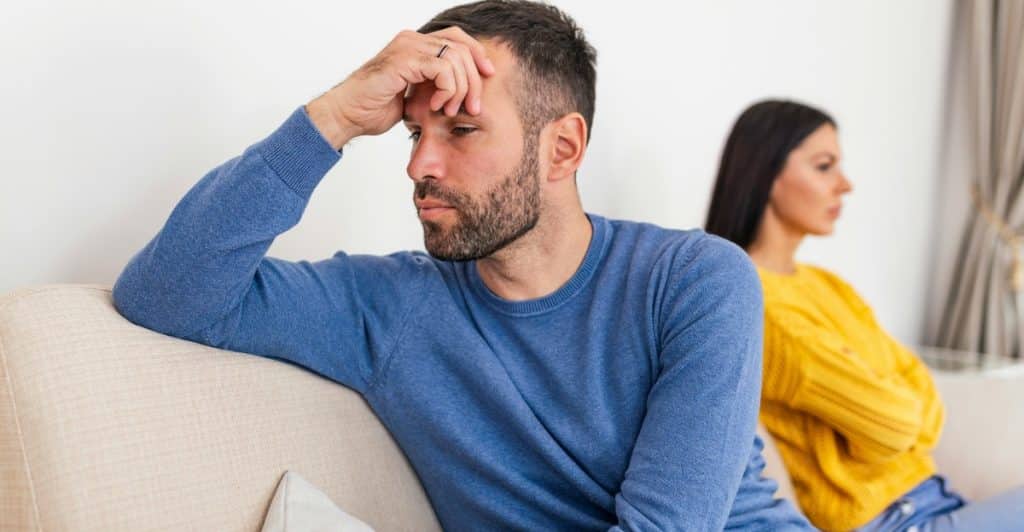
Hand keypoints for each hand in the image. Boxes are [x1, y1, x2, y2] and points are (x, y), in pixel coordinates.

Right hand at [305, 27, 495, 149]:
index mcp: (415, 45)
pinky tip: (438, 105)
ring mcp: (407, 48)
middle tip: (474, 106)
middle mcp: (412, 40)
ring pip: (455, 58)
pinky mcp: (404, 60)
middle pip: (461, 47)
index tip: (489, 77)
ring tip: (451, 110)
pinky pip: (443, 69)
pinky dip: (448, 90)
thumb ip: (434, 85)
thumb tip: (461, 89)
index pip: (457, 38)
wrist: (347, 115)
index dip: (477, 54)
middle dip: (474, 79)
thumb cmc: (374, 107)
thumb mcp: (414, 95)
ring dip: (461, 89)